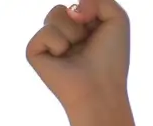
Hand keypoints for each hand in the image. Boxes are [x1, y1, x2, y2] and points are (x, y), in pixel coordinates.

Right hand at [26, 0, 131, 115]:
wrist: (100, 90)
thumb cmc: (111, 60)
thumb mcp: (117, 20)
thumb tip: (72, 9)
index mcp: (82, 29)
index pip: (77, 4)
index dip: (89, 10)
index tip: (94, 24)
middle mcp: (64, 34)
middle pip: (66, 7)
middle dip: (82, 20)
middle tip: (90, 44)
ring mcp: (48, 42)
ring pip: (55, 14)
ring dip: (73, 32)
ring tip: (77, 52)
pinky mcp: (35, 51)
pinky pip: (46, 32)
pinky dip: (59, 44)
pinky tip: (63, 60)